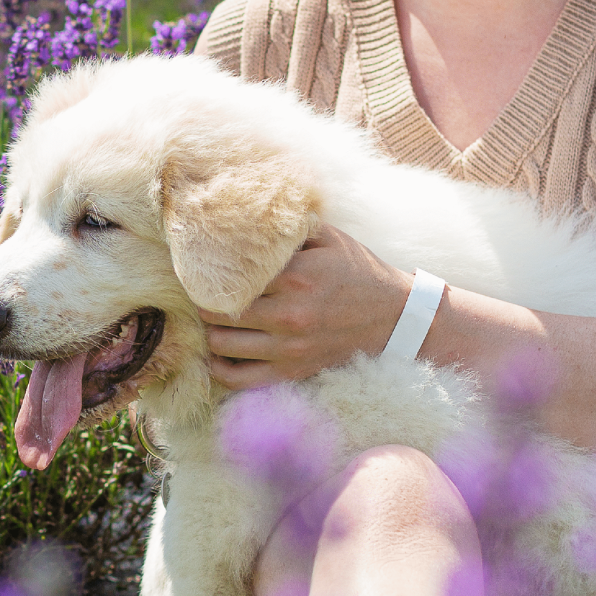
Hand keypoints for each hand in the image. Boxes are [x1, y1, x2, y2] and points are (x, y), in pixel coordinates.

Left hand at [199, 225, 412, 389]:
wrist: (392, 317)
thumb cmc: (358, 272)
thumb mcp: (329, 238)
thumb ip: (290, 228)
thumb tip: (249, 215)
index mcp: (297, 277)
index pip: (231, 275)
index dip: (211, 271)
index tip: (204, 266)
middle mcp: (289, 315)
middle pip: (218, 311)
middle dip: (204, 300)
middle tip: (202, 292)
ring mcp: (290, 348)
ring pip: (221, 344)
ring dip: (210, 331)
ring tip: (213, 318)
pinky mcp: (292, 371)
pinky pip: (239, 379)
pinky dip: (219, 368)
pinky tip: (218, 353)